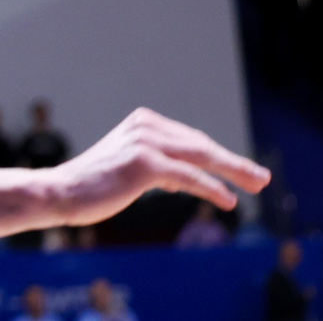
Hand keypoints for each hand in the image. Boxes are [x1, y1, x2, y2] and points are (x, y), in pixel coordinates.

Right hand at [46, 108, 270, 224]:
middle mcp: (146, 126)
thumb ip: (157, 168)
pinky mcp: (144, 163)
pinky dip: (212, 188)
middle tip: (262, 179)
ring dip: (234, 172)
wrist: (60, 192)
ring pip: (201, 157)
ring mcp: (145, 142)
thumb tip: (181, 180)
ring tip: (256, 186)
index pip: (192, 140)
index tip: (243, 171)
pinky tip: (228, 201)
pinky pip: (188, 177)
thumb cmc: (93, 186)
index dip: (221, 156)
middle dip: (235, 163)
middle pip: (202, 145)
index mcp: (143, 122)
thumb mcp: (129, 169)